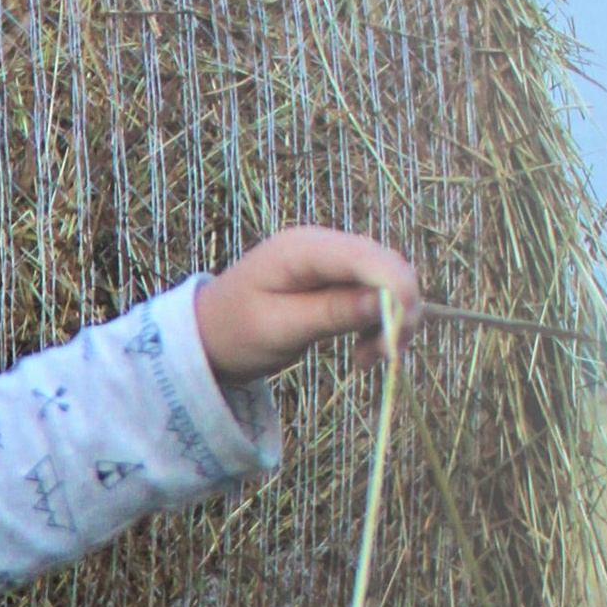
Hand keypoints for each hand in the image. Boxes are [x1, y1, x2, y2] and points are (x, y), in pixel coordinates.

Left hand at [195, 226, 420, 384]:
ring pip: (388, 283)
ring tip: (367, 361)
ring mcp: (332, 261)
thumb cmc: (234, 331)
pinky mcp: (338, 280)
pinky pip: (375, 296)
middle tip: (386, 358)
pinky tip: (363, 353)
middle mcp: (324, 245)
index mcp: (304, 248)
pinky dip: (378, 325)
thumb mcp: (279, 328)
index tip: (398, 335)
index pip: (369, 257)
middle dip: (398, 311)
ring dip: (390, 322)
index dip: (397, 290)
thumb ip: (332, 312)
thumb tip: (388, 302)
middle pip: (387, 267)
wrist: (208, 334)